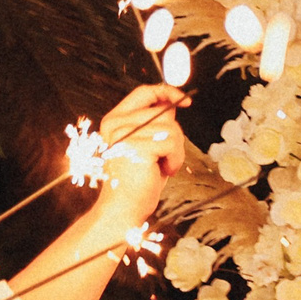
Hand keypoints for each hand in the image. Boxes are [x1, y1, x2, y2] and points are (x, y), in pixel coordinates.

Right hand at [96, 85, 189, 218]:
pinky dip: (175, 160)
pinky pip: (172, 144)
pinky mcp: (135, 146)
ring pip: (171, 129)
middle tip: (164, 159)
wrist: (124, 207)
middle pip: (164, 113)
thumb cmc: (138, 181)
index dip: (166, 92)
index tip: (185, 99)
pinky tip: (162, 171)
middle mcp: (116, 123)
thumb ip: (154, 124)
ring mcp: (124, 133)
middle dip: (174, 137)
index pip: (143, 92)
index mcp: (115, 120)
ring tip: (161, 166)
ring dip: (175, 152)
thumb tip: (173, 104)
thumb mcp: (146, 146)